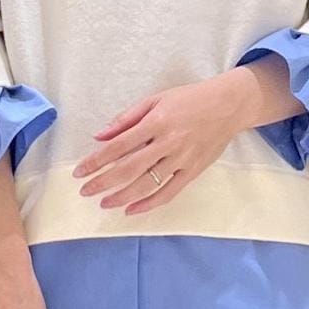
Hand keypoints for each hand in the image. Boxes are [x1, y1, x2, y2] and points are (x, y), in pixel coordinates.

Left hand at [72, 73, 258, 214]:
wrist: (229, 105)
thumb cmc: (189, 99)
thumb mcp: (155, 100)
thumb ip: (126, 119)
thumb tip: (99, 136)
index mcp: (156, 122)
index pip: (118, 146)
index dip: (96, 161)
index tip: (79, 171)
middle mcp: (168, 142)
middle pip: (129, 168)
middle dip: (103, 182)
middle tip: (85, 191)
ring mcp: (182, 159)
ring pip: (147, 184)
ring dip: (122, 196)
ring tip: (104, 203)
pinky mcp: (193, 171)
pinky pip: (169, 192)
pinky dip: (149, 203)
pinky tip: (131, 209)